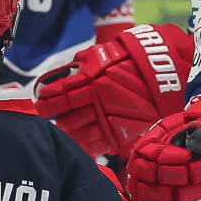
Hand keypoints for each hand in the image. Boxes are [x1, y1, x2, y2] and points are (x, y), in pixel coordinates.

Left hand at [36, 23, 192, 156]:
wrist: (162, 72)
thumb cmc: (128, 60)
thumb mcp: (99, 56)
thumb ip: (77, 66)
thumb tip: (56, 78)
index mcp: (89, 80)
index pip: (59, 93)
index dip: (46, 99)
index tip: (39, 100)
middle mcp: (96, 100)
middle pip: (64, 114)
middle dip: (52, 115)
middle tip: (45, 115)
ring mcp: (107, 117)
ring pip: (76, 130)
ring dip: (65, 129)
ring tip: (61, 126)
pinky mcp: (118, 132)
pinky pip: (94, 144)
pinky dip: (81, 144)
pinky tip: (74, 141)